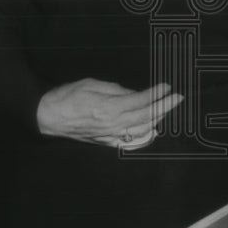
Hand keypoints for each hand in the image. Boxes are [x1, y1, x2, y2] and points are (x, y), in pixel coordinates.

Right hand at [36, 79, 183, 147]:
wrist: (48, 117)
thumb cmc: (67, 97)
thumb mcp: (93, 84)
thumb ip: (116, 90)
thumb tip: (135, 94)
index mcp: (109, 108)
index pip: (141, 101)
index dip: (157, 93)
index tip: (167, 86)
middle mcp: (112, 124)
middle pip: (146, 116)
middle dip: (165, 106)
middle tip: (178, 98)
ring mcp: (110, 136)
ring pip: (141, 130)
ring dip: (157, 120)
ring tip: (168, 110)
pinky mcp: (106, 142)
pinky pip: (130, 141)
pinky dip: (144, 136)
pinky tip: (151, 130)